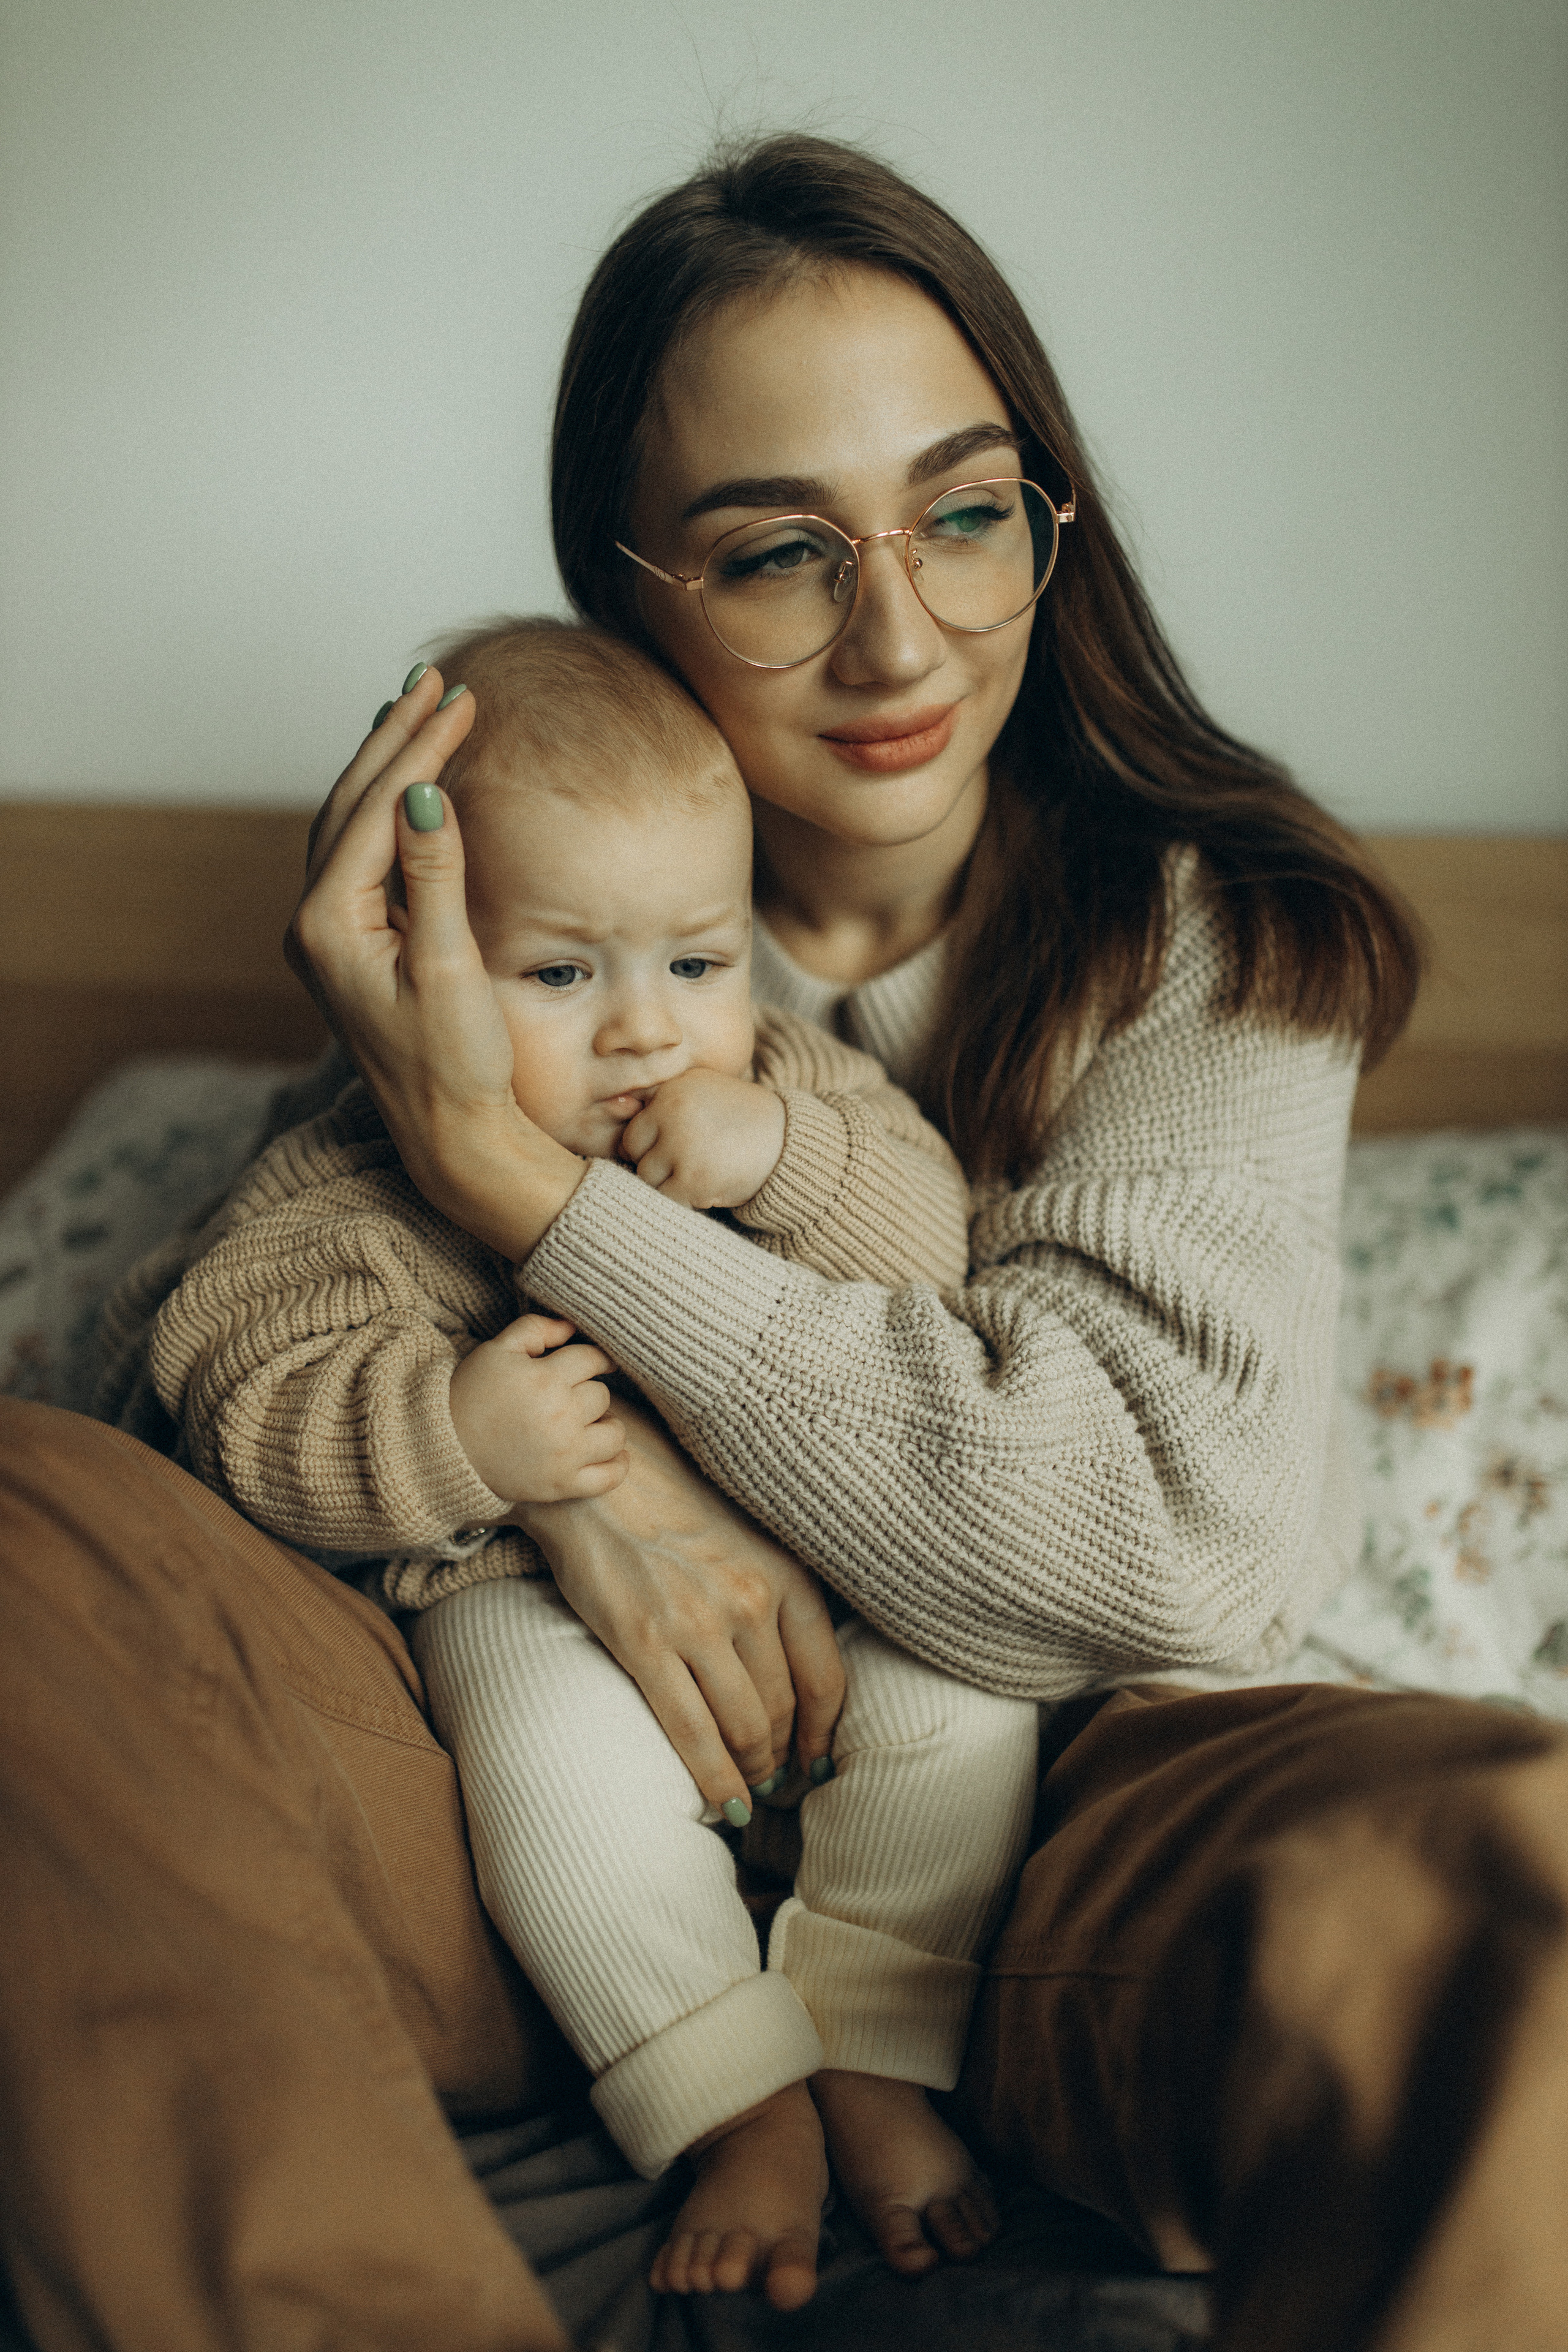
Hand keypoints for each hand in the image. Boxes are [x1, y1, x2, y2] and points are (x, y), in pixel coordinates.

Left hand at [285, 668, 583, 1260]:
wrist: (449, 1135)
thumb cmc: (454, 1066)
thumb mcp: (450, 968)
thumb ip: (433, 877)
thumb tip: (421, 795)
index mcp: (327, 926)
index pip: (372, 812)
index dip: (417, 751)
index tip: (460, 701)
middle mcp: (314, 924)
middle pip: (349, 806)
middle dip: (393, 740)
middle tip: (436, 682)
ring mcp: (330, 934)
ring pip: (350, 824)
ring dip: (385, 765)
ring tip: (418, 709)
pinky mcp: (354, 944)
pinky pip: (362, 854)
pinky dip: (386, 807)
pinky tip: (407, 783)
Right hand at [448, 1314, 627, 1503]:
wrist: (445, 1449)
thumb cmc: (471, 1394)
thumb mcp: (496, 1350)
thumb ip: (535, 1328)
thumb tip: (572, 1326)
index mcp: (545, 1379)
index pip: (592, 1359)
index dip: (592, 1358)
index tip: (589, 1364)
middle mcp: (561, 1417)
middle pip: (602, 1396)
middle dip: (587, 1392)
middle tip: (567, 1397)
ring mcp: (565, 1455)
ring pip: (615, 1433)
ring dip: (605, 1425)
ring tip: (585, 1423)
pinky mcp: (562, 1485)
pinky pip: (611, 1476)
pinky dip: (617, 1465)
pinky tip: (610, 1453)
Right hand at [516, 1400, 844, 1816]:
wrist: (598, 1476)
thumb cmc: (675, 1508)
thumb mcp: (750, 1539)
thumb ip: (777, 1597)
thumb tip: (796, 1676)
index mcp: (785, 1573)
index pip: (826, 1679)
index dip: (824, 1733)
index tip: (818, 1759)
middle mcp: (751, 1600)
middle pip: (784, 1710)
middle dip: (784, 1757)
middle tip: (777, 1781)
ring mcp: (698, 1624)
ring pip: (743, 1729)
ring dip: (751, 1772)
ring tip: (748, 1791)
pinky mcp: (645, 1642)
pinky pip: (690, 1733)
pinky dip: (712, 1779)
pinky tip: (723, 1804)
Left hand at [621, 1069, 786, 1209]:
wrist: (788, 1142)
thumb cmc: (741, 1119)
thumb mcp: (702, 1092)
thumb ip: (662, 1100)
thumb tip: (612, 1108)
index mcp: (672, 1091)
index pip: (633, 1130)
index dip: (649, 1147)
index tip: (672, 1152)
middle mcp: (672, 1114)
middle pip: (635, 1155)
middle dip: (655, 1165)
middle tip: (686, 1165)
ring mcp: (681, 1147)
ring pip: (647, 1179)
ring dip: (668, 1185)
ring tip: (698, 1175)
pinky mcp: (693, 1178)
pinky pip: (667, 1199)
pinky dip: (684, 1199)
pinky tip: (708, 1187)